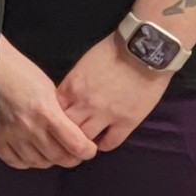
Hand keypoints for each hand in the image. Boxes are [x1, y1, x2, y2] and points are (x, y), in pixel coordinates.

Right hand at [0, 41, 96, 168]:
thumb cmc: (18, 70)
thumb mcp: (47, 87)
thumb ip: (59, 112)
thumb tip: (72, 132)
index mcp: (46, 111)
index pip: (77, 145)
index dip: (88, 151)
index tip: (89, 148)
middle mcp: (29, 127)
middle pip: (60, 158)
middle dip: (72, 157)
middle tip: (73, 151)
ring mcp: (11, 134)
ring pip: (38, 162)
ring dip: (49, 160)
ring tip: (51, 151)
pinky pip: (15, 161)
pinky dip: (26, 161)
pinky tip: (30, 152)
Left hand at [57, 36, 171, 152]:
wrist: (144, 50)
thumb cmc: (113, 51)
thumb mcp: (83, 65)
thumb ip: (73, 84)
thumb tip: (67, 99)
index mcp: (71, 87)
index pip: (52, 112)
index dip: (53, 119)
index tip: (56, 123)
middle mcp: (84, 103)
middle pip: (66, 129)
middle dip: (64, 135)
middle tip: (67, 138)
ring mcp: (106, 114)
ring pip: (85, 140)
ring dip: (84, 142)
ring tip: (85, 142)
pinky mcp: (127, 122)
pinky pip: (110, 143)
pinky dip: (104, 145)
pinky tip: (104, 141)